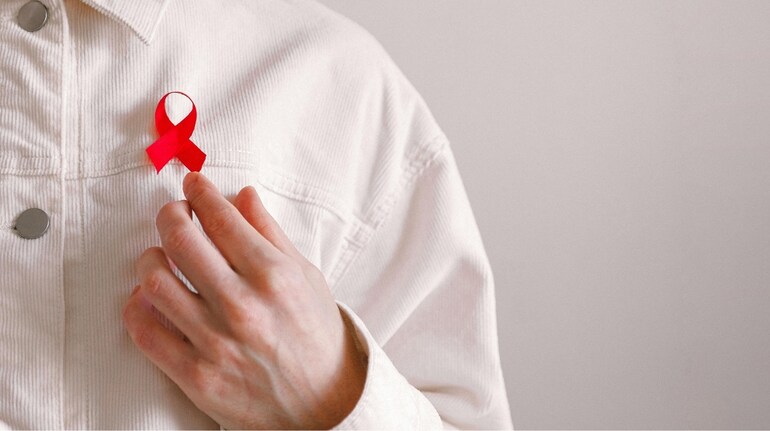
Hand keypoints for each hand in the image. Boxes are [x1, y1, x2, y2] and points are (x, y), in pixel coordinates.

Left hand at [122, 172, 366, 428]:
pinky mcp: (196, 375)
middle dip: (170, 214)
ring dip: (150, 257)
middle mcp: (242, 306)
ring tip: (160, 255)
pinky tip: (147, 296)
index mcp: (274, 276)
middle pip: (180, 239)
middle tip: (174, 212)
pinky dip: (137, 307)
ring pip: (154, 281)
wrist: (324, 405)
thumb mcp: (306, 277)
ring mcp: (215, 342)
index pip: (221, 217)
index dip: (200, 192)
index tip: (193, 184)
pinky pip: (146, 332)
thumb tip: (242, 195)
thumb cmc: (317, 337)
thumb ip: (271, 234)